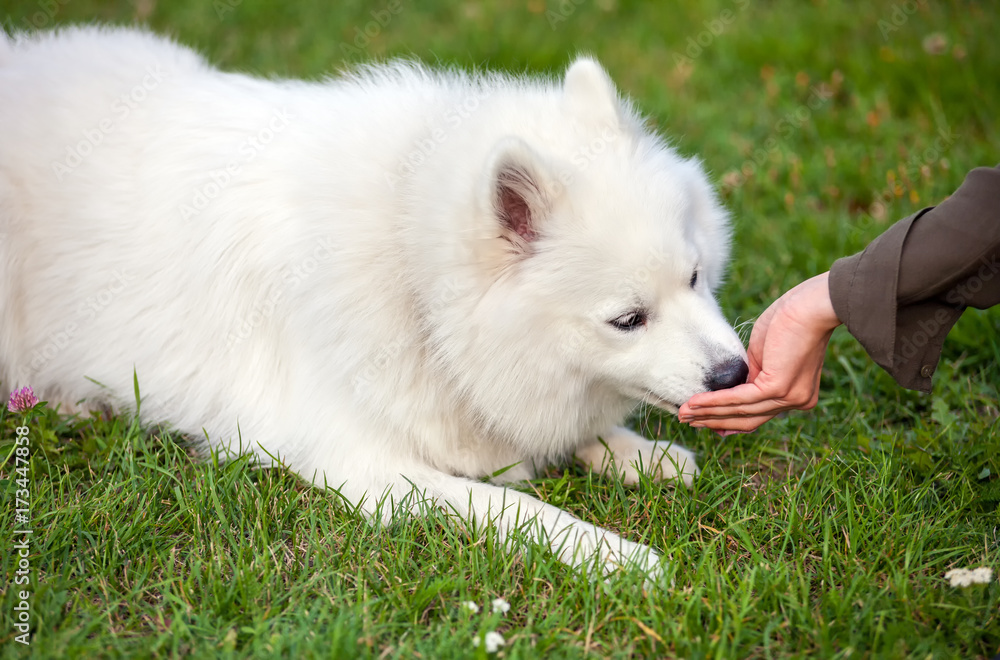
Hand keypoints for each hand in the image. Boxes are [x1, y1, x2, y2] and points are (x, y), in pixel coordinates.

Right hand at [678, 271, 841, 432]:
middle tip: (687, 422)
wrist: (812, 306)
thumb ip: (751, 374)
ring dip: (708, 414)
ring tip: (684, 413)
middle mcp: (794, 402)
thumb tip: (731, 390)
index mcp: (794, 395)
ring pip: (740, 412)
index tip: (703, 421)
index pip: (755, 415)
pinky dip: (714, 401)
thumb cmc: (790, 319)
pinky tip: (696, 402)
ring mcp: (788, 398)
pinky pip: (739, 398)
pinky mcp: (778, 387)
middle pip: (746, 421)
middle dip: (713, 422)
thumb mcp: (764, 354)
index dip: (727, 420)